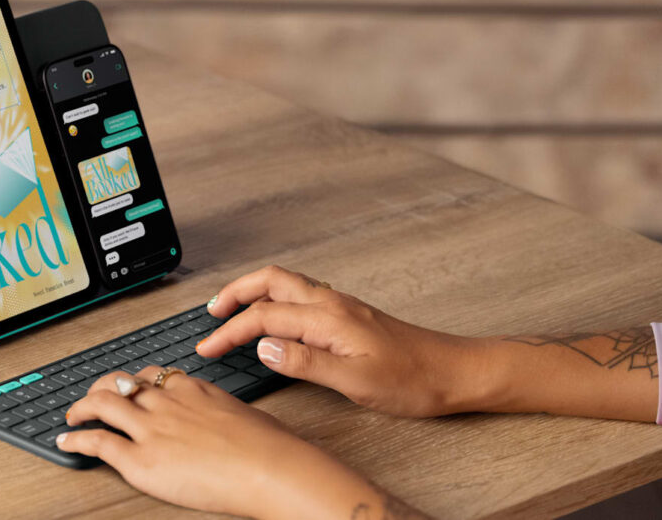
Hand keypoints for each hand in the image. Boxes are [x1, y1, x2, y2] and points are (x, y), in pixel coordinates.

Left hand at [56, 365, 395, 519]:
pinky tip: (67, 442)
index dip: (133, 381)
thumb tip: (222, 422)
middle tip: (91, 397)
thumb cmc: (268, 446)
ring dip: (81, 408)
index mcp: (192, 388)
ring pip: (102, 404)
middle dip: (100, 388)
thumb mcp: (241, 414)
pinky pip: (99, 443)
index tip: (127, 386)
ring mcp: (151, 428)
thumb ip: (219, 413)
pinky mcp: (141, 459)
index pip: (152, 375)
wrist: (270, 467)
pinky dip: (76, 441)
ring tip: (73, 416)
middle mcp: (166, 401)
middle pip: (120, 383)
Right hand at [197, 265, 493, 417]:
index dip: (229, 331)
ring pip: (285, 284)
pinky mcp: (348, 314)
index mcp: (328, 317)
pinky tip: (274, 316)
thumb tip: (264, 347)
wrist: (454, 372)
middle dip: (235, 293)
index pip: (264, 317)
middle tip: (211, 313)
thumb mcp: (355, 380)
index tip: (207, 348)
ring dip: (254, 291)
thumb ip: (305, 362)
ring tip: (231, 309)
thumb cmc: (413, 380)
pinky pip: (301, 293)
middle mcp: (332, 303)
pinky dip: (275, 298)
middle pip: (270, 282)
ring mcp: (341, 306)